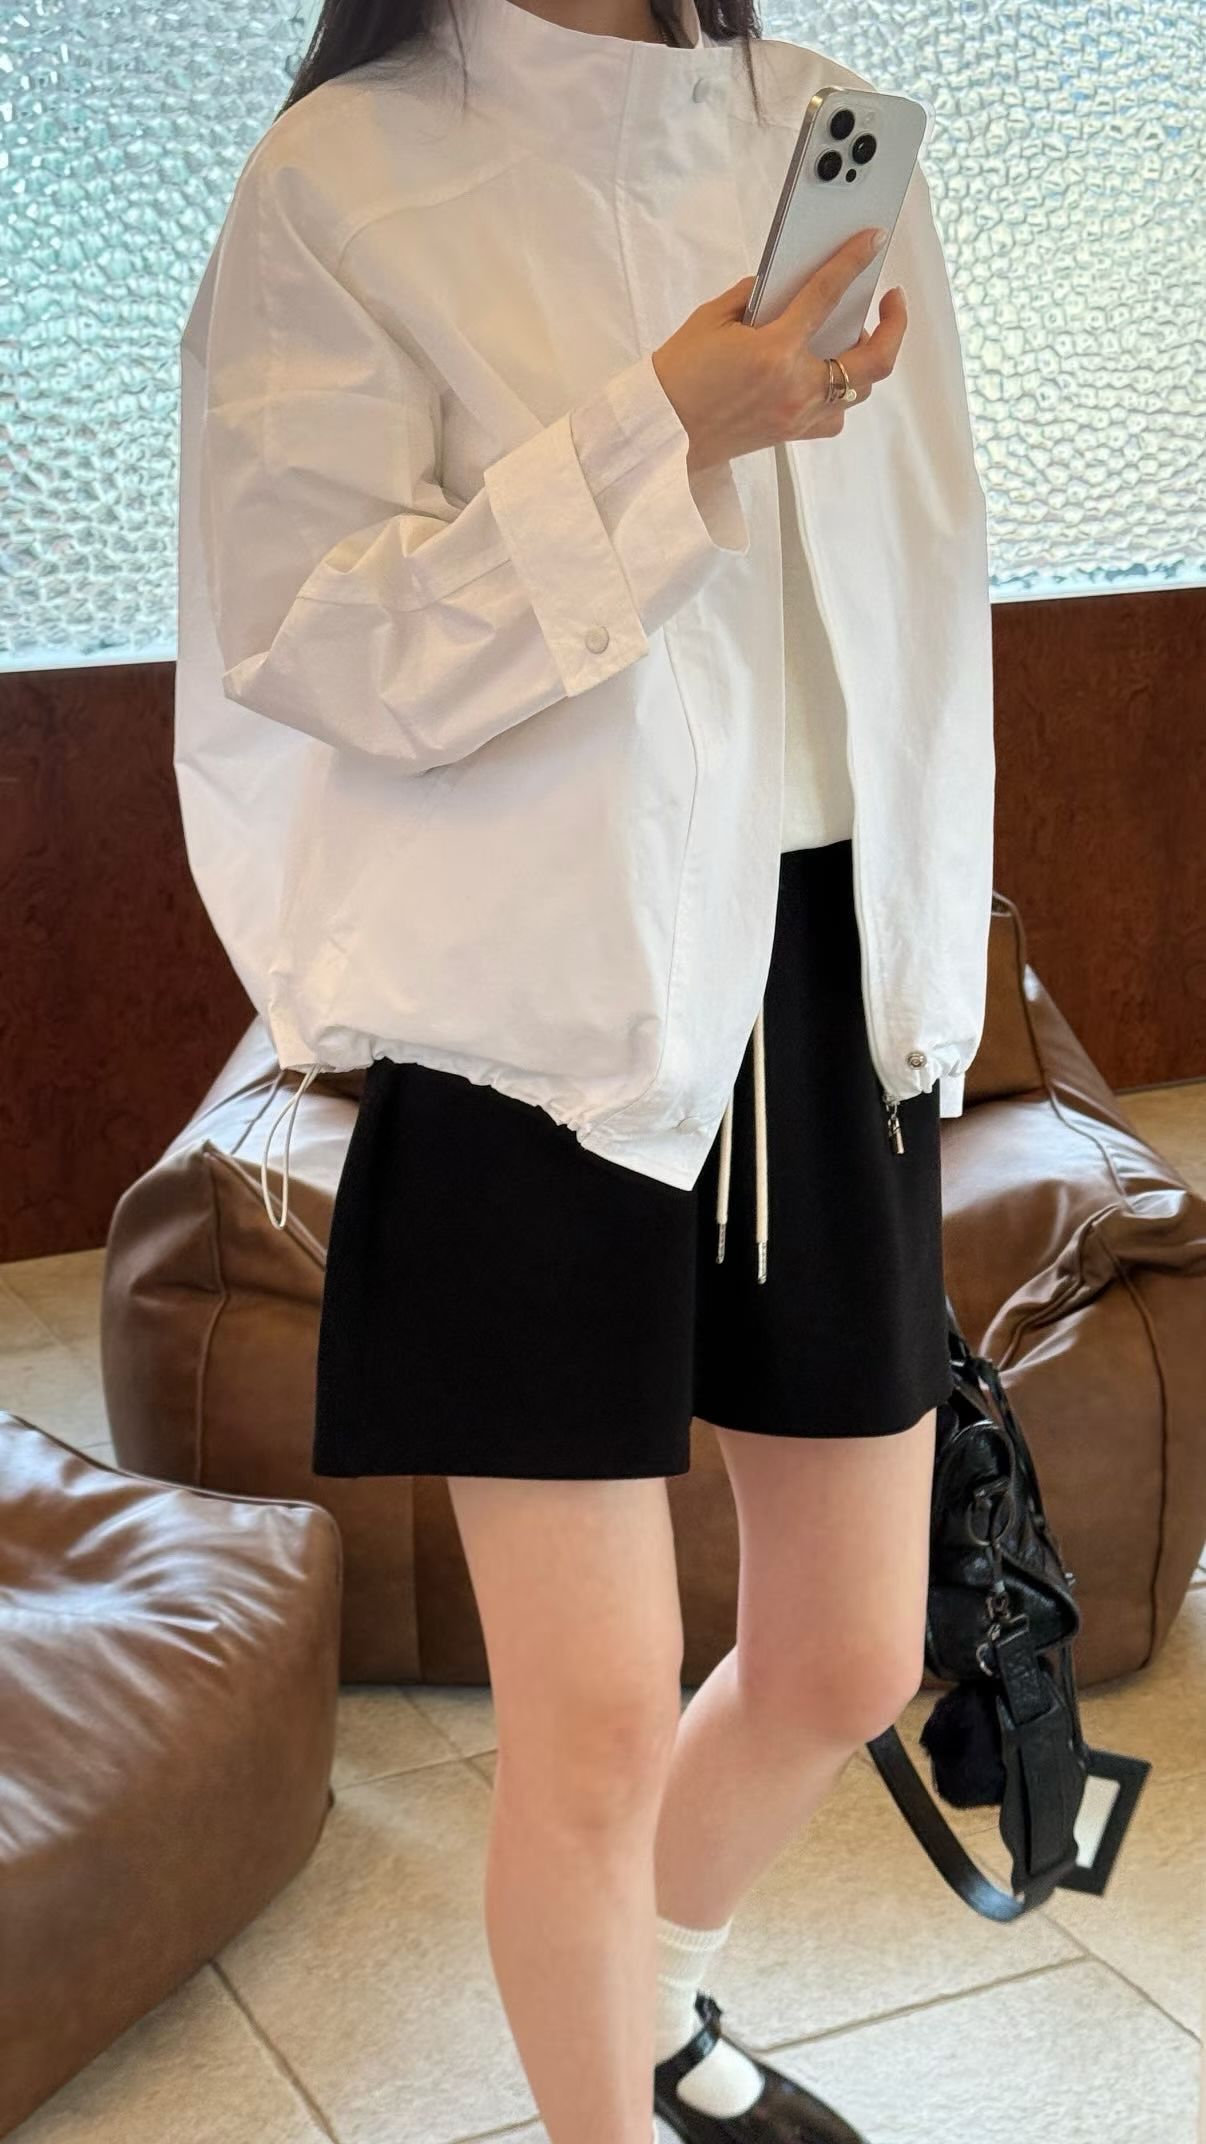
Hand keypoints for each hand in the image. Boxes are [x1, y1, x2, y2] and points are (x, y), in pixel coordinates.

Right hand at [651, 226, 907, 474]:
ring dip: (866, 361)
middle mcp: (797, 387)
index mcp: (775, 351)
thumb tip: (785, 285)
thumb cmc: (680, 374)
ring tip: (856, 338)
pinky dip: (841, 394)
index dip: (854, 262)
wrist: (663, 430)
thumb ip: (756, 296)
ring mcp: (799, 416)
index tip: (873, 241)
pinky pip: (835, 415)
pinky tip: (828, 376)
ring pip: (860, 390)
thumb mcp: (713, 318)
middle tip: (892, 301)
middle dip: (894, 326)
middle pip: (873, 359)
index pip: (827, 295)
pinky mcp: (792, 434)